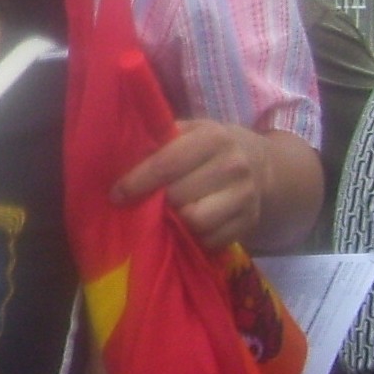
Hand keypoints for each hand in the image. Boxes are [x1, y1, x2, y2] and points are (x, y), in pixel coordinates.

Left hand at [112, 120, 260, 252]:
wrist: (259, 162)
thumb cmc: (205, 147)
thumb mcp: (185, 132)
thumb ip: (155, 144)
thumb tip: (114, 163)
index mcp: (213, 138)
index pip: (167, 165)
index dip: (137, 182)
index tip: (116, 195)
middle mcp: (234, 166)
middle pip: (179, 196)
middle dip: (157, 202)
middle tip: (147, 203)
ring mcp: (246, 196)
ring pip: (196, 221)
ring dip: (176, 222)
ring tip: (169, 214)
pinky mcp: (250, 221)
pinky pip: (212, 240)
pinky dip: (195, 238)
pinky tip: (189, 226)